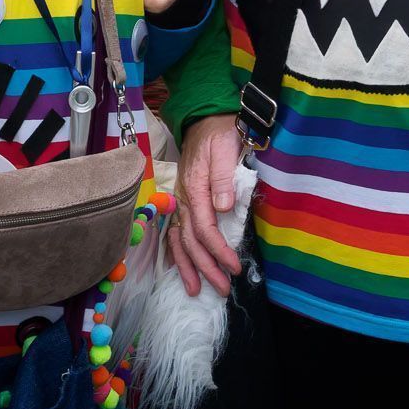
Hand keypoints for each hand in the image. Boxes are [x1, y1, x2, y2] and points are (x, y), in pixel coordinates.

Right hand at [168, 113, 243, 296]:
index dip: (218, 251)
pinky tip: (181, 268)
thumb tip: (223, 208)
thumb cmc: (220, 132)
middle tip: (222, 288)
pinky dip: (176, 253)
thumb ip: (224, 177)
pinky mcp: (182, 200)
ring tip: (196, 290)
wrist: (206, 118)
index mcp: (195, 187)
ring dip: (188, 266)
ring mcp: (180, 200)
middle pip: (190, 240)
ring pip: (179, 240)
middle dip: (205, 267)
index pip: (204, 228)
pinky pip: (175, 232)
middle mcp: (183, 198)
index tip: (234, 267)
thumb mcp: (226, 147)